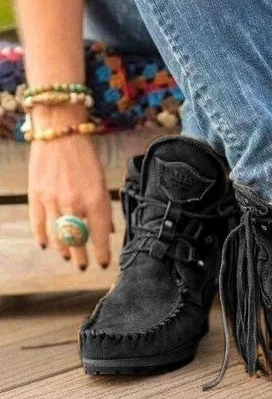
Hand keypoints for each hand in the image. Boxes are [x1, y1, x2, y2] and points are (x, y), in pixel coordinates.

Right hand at [27, 107, 111, 269]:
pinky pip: (38, 224)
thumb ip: (104, 207)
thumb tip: (108, 229)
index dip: (102, 253)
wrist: (60, 133)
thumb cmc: (86, 157)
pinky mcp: (36, 196)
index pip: (100, 236)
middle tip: (83, 266)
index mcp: (95, 200)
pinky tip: (46, 246)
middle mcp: (74, 204)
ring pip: (57, 236)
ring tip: (68, 257)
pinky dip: (42, 237)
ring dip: (63, 251)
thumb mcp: (102, 181)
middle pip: (77, 241)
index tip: (104, 263)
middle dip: (81, 257)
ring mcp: (53, 201)